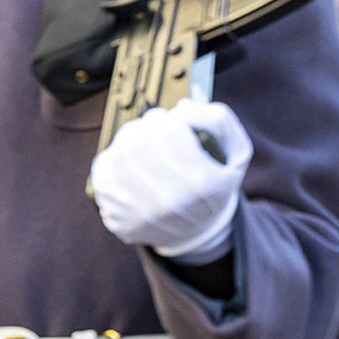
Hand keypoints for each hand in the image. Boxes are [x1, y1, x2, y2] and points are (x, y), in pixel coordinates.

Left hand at [91, 99, 250, 263]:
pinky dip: (113, 158)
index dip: (173, 117)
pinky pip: (103, 171)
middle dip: (149, 124)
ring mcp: (140, 212)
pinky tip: (128, 161)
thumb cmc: (213, 186)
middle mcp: (169, 201)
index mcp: (203, 183)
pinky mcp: (117, 216)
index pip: (173, 129)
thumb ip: (218, 121)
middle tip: (158, 127)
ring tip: (143, 141)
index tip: (178, 121)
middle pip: (142, 139)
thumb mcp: (236, 154)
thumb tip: (183, 106)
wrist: (195, 232)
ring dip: (130, 138)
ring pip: (120, 153)